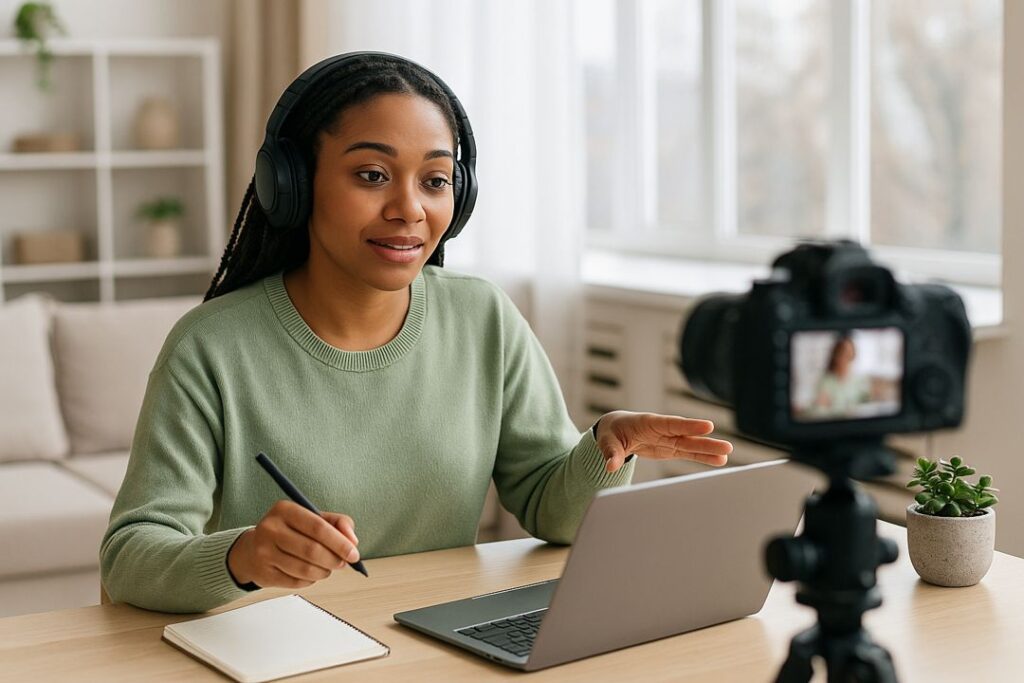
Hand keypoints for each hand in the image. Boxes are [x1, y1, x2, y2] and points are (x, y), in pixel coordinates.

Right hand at [227, 501, 359, 588]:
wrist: (253, 549)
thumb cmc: (291, 531)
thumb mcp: (313, 518)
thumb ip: (338, 523)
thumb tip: (352, 541)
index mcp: (285, 510)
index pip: (318, 527)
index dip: (340, 542)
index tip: (354, 553)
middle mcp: (270, 529)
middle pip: (312, 550)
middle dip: (334, 560)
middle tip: (343, 563)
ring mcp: (264, 552)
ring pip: (305, 569)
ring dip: (324, 572)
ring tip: (327, 568)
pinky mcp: (263, 573)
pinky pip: (296, 582)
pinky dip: (310, 580)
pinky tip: (310, 573)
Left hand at [595, 410, 732, 472]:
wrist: (616, 429)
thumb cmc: (612, 432)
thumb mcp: (607, 440)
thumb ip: (612, 452)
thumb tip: (611, 466)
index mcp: (649, 423)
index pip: (672, 424)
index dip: (689, 425)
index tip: (708, 426)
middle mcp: (663, 430)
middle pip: (687, 435)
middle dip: (706, 441)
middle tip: (727, 446)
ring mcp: (669, 439)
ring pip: (692, 444)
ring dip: (709, 450)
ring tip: (727, 454)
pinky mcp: (670, 448)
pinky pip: (688, 453)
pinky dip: (703, 457)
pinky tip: (719, 460)